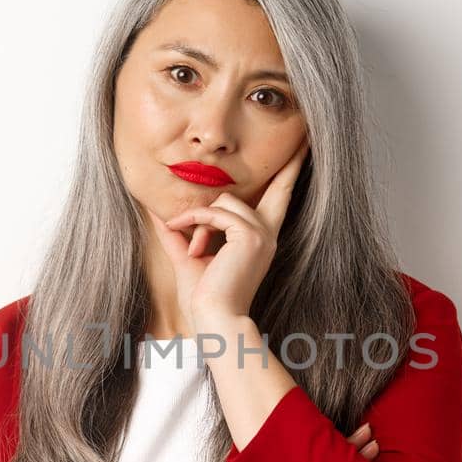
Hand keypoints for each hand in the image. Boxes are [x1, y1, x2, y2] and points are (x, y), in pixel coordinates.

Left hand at [150, 138, 309, 334]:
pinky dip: (195, 223)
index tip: (304, 149)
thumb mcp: (187, 256)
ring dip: (199, 218)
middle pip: (276, 187)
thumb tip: (157, 213)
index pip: (278, 199)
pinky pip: (215, 212)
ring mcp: (261, 233)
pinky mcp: (250, 235)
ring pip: (225, 199)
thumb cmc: (203, 296)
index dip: (291, 174)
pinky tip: (191, 246)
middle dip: (291, 164)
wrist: (212, 319)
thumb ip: (178, 232)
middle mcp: (267, 233)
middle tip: (304, 142)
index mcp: (260, 238)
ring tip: (193, 247)